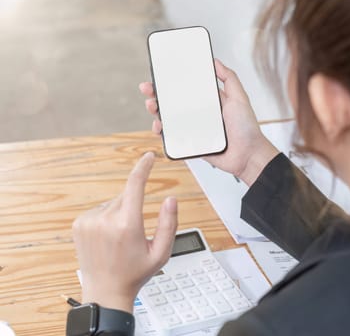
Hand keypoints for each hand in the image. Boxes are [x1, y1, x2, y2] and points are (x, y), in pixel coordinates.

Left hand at [72, 152, 177, 312]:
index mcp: (127, 225)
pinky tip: (108, 237)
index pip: (135, 184)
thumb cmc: (135, 273)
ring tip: (118, 239)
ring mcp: (89, 221)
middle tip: (134, 232)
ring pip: (113, 203)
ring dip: (120, 213)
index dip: (143, 167)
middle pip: (126, 196)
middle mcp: (105, 220)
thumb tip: (171, 198)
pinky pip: (100, 210)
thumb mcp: (162, 252)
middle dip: (134, 207)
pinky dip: (106, 218)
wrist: (105, 291)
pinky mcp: (79, 224)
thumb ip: (169, 223)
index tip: (149, 157)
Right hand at [139, 59, 278, 185]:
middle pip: (173, 102)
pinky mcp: (191, 144)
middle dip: (157, 94)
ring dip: (156, 112)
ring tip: (152, 106)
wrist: (249, 155)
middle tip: (148, 88)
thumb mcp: (240, 98)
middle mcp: (200, 114)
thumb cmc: (247, 128)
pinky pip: (173, 137)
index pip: (186, 88)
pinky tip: (159, 126)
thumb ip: (229, 78)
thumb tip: (215, 61)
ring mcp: (194, 129)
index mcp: (209, 102)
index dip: (172, 81)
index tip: (160, 73)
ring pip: (169, 119)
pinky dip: (162, 132)